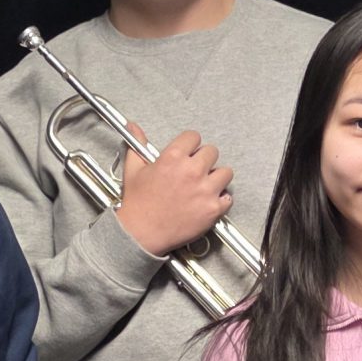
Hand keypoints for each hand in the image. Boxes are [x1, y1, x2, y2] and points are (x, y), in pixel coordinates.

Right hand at [113, 124, 233, 255]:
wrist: (141, 234)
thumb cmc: (137, 204)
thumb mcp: (134, 170)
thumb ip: (137, 145)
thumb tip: (133, 126)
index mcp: (173, 158)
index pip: (194, 137)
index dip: (190, 145)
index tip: (188, 153)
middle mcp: (192, 171)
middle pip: (212, 152)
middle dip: (204, 160)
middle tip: (195, 171)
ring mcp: (205, 190)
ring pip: (226, 172)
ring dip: (217, 177)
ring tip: (205, 186)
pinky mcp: (213, 209)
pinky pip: (228, 197)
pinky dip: (221, 200)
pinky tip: (208, 202)